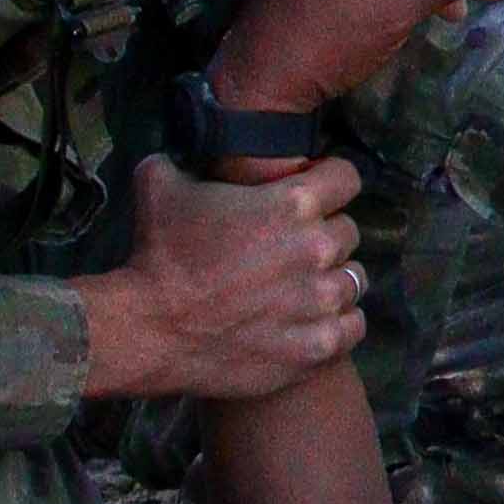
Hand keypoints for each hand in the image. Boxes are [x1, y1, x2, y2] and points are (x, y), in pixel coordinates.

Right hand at [78, 155, 366, 400]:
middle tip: (291, 250)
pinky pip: (352, 328)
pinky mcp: (317, 347)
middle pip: (348, 233)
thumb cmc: (157, 257)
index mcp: (293, 203)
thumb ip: (180, 162)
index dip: (328, 182)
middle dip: (324, 236)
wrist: (149, 331)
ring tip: (301, 289)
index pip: (346, 178)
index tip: (313, 193)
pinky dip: (337, 325)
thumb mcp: (160, 187)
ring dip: (331, 281)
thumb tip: (176, 156)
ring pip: (353, 281)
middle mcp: (317, 249)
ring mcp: (320, 302)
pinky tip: (312, 323)